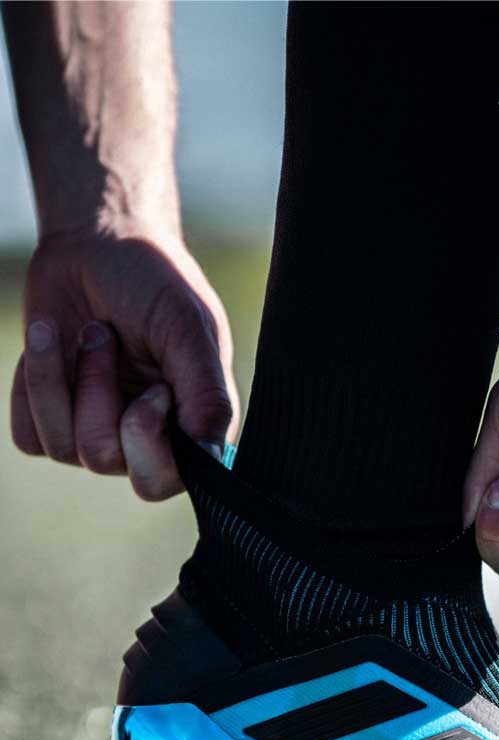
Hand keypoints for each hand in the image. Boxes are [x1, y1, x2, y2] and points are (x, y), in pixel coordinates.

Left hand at [10, 227, 239, 499]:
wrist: (97, 242)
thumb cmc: (154, 281)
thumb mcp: (188, 328)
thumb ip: (207, 394)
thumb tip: (213, 452)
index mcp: (190, 426)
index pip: (164, 481)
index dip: (148, 443)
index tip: (154, 390)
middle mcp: (145, 439)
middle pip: (106, 461)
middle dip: (97, 400)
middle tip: (108, 341)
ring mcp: (95, 432)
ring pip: (62, 446)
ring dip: (65, 376)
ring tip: (89, 329)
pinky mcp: (50, 419)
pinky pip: (28, 434)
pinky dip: (35, 382)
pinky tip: (53, 341)